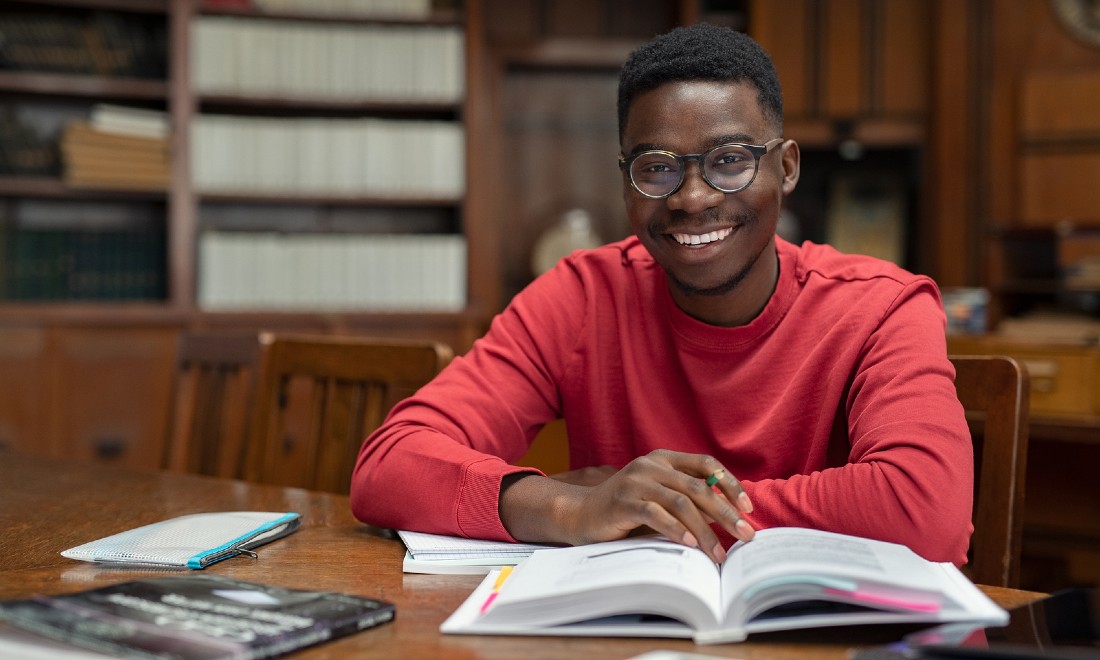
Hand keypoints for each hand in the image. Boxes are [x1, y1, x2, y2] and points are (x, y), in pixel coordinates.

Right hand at [501, 450, 753, 563]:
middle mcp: (651, 465)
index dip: (729, 483)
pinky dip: (675, 529)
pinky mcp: (623, 501)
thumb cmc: (627, 509)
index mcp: (663, 459)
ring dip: (705, 530)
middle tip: (745, 534)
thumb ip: (687, 500)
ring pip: (681, 503)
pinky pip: (655, 514)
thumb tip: (728, 517)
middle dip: (725, 513)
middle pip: (698, 487)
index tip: (747, 507)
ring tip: (718, 552)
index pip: (705, 463)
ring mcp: (636, 481)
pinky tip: (689, 543)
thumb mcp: (660, 498)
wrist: (581, 514)